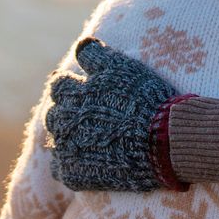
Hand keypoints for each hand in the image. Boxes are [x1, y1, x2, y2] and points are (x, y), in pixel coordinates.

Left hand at [44, 38, 178, 191]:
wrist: (164, 141)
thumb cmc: (145, 100)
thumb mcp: (121, 67)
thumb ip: (95, 54)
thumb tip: (80, 44)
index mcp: (70, 93)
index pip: (59, 84)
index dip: (73, 86)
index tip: (87, 91)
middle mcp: (62, 120)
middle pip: (54, 114)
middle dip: (68, 113)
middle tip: (91, 118)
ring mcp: (66, 149)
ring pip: (56, 142)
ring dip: (68, 138)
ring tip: (92, 140)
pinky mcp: (73, 174)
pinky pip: (61, 170)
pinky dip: (72, 166)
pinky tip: (90, 163)